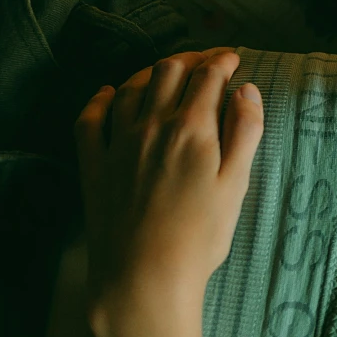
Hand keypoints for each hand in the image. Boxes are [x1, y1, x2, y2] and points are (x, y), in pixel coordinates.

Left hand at [75, 50, 263, 325]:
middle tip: (205, 62)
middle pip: (167, 71)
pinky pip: (90, 120)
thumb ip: (244, 133)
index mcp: (191, 128)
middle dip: (190, 58)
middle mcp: (151, 125)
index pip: (207, 76)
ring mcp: (118, 143)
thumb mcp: (235, 186)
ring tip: (166, 73)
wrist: (143, 277)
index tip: (233, 58)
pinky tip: (107, 94)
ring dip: (151, 72)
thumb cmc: (199, 238)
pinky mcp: (94, 166)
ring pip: (131, 88)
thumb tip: (245, 91)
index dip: (222, 60)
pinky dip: (100, 100)